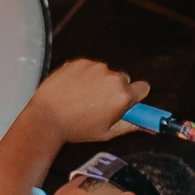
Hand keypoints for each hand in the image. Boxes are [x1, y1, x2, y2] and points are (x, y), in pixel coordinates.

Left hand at [17, 59, 150, 145]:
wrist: (45, 118)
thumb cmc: (75, 128)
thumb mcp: (107, 132)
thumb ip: (132, 126)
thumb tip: (149, 126)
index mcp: (122, 96)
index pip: (143, 88)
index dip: (135, 96)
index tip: (129, 102)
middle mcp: (111, 77)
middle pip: (124, 79)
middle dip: (115, 89)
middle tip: (100, 104)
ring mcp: (94, 67)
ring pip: (104, 72)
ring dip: (98, 82)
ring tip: (82, 99)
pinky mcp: (79, 62)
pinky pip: (88, 67)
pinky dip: (83, 76)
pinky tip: (73, 90)